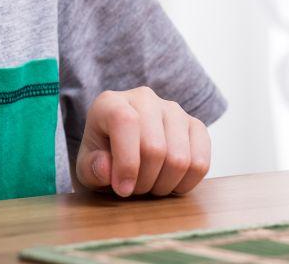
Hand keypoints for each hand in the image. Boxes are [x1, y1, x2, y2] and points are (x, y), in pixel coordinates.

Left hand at [75, 86, 210, 197]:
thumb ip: (92, 168)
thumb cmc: (103, 157)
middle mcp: (145, 99)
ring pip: (180, 158)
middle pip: (155, 148)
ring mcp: (174, 110)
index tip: (122, 189)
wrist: (124, 149)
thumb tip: (106, 170)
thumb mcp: (87, 167)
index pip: (125, 122)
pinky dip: (185, 183)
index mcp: (111, 103)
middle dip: (144, 181)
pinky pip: (201, 163)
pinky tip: (169, 182)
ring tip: (149, 185)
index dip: (126, 161)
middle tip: (134, 190)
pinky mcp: (195, 126)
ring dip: (164, 185)